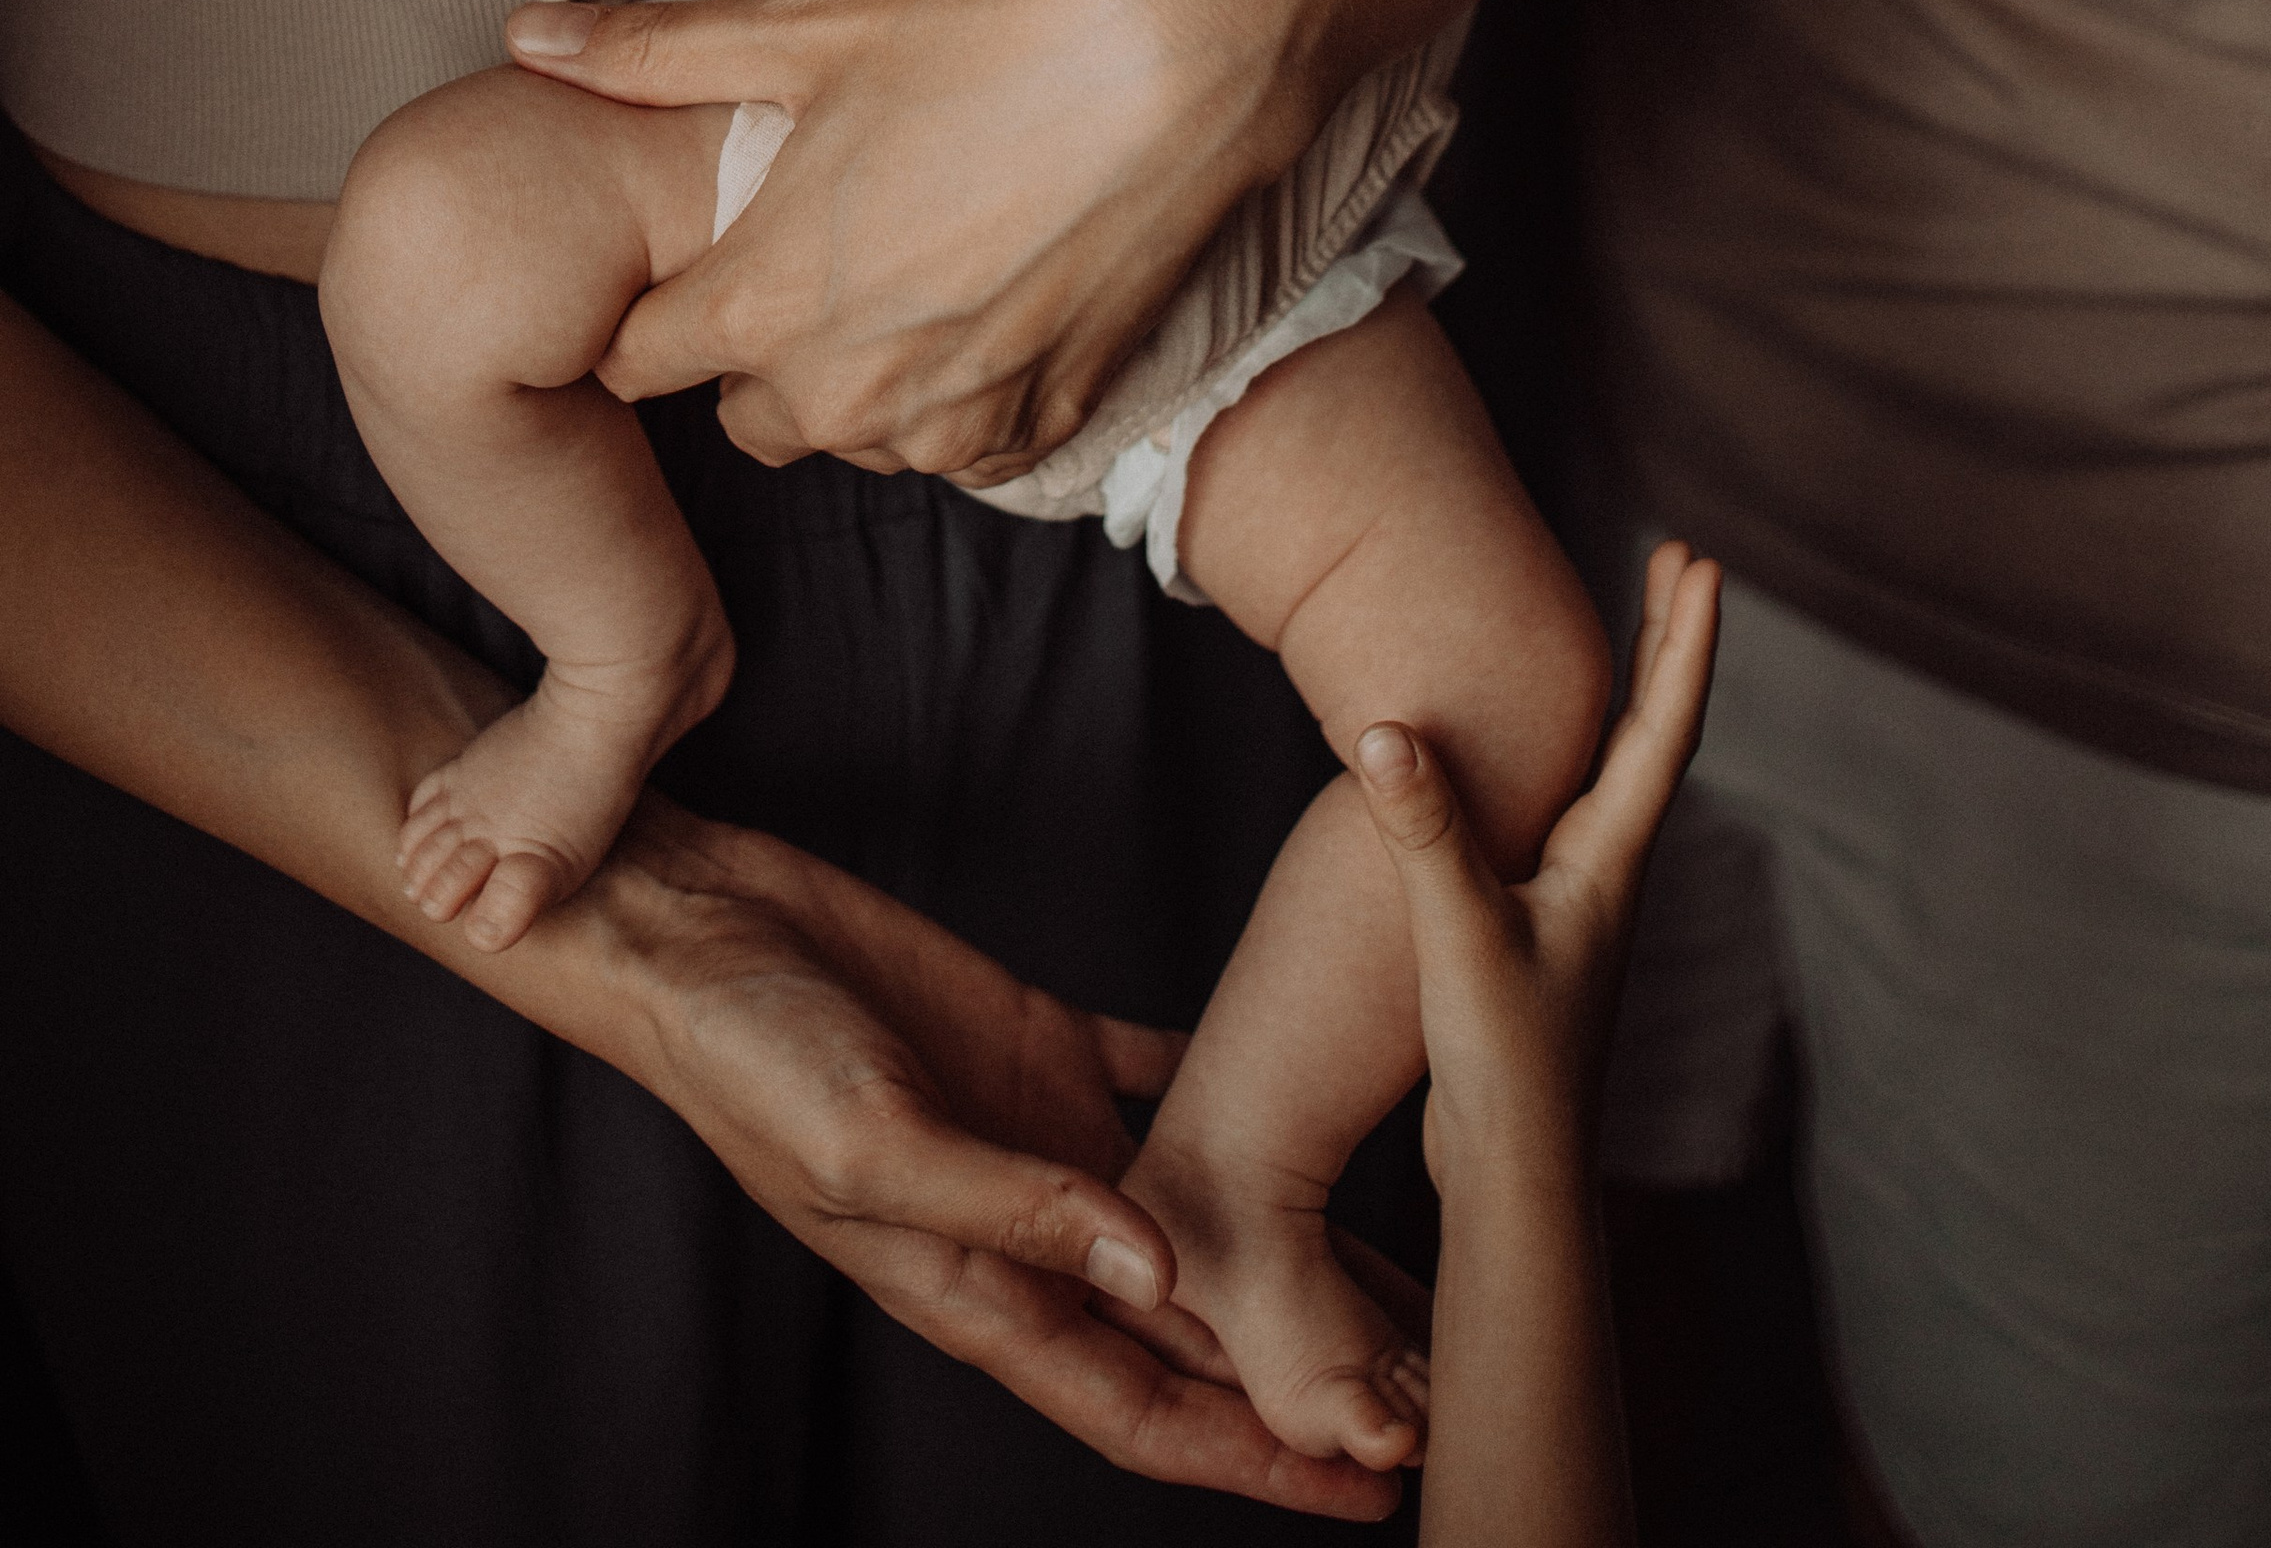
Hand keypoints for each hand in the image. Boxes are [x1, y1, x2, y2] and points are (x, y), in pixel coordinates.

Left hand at [506, 0, 1289, 477]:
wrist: (1175, 63)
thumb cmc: (983, 33)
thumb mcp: (805, 28)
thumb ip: (650, 55)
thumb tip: (521, 38)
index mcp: (761, 303)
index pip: (638, 367)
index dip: (659, 306)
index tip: (698, 257)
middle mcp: (844, 390)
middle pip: (744, 418)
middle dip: (758, 351)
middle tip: (815, 249)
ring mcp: (949, 420)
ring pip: (854, 437)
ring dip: (860, 379)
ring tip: (908, 265)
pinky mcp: (1042, 422)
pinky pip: (957, 447)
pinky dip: (956, 396)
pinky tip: (982, 301)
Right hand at [588, 799, 1397, 1518]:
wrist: (694, 931)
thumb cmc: (751, 1056)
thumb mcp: (876, 1143)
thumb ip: (1014, 1208)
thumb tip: (1155, 1273)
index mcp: (978, 1288)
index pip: (1146, 1406)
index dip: (1256, 1453)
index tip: (1367, 1486)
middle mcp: (1026, 1229)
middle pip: (1191, 1331)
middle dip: (1303, 1374)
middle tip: (1430, 1389)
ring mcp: (1038, 1134)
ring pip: (1197, 1218)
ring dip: (1292, 1249)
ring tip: (1402, 1274)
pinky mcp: (1038, 1042)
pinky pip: (1162, 1082)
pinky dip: (1237, 1090)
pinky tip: (1318, 1086)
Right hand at [1352, 542, 1717, 1185]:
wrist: (1514, 1176)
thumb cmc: (1505, 1065)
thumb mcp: (1457, 937)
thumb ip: (1426, 835)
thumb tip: (1386, 731)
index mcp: (1611, 862)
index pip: (1663, 726)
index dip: (1682, 640)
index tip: (1700, 563)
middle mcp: (1608, 871)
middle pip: (1653, 732)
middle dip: (1666, 643)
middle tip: (1677, 561)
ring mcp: (1579, 901)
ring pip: (1615, 772)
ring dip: (1627, 693)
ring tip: (1624, 629)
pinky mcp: (1539, 930)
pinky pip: (1568, 812)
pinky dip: (1570, 755)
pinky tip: (1534, 759)